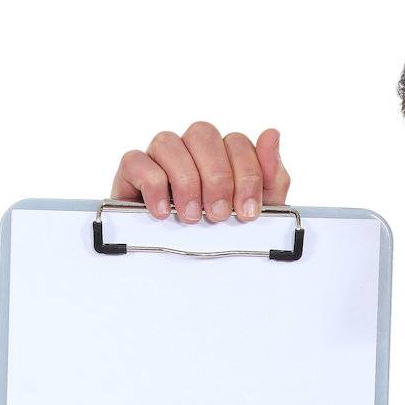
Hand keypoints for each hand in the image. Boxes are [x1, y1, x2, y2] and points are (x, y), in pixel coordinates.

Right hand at [110, 120, 290, 221]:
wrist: (185, 270)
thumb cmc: (221, 234)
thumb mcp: (258, 212)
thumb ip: (271, 176)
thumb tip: (272, 135)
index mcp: (223, 155)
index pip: (236, 142)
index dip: (247, 175)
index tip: (247, 211)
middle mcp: (191, 150)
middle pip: (202, 134)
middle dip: (216, 178)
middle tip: (219, 215)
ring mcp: (161, 158)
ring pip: (168, 142)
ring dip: (185, 181)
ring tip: (191, 217)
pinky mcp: (132, 173)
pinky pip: (136, 160)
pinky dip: (152, 185)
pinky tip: (162, 212)